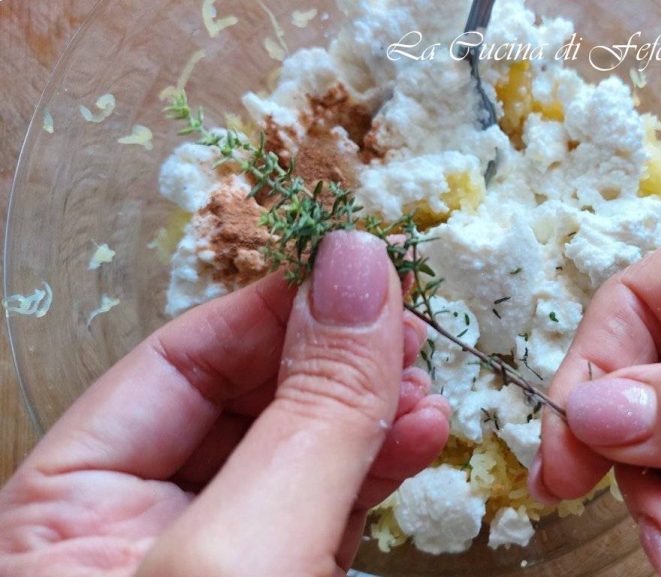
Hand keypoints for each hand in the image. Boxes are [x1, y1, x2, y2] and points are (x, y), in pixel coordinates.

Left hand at [0, 230, 449, 576]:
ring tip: (428, 385)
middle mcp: (133, 526)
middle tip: (408, 329)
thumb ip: (308, 413)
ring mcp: (211, 558)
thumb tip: (358, 268)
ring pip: (298, 453)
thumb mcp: (247, 547)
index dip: (276, 306)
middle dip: (338, 362)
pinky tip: (422, 434)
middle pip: (246, 401)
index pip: (177, 362)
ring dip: (374, 412)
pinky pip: (327, 505)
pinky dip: (379, 467)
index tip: (360, 266)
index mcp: (67, 507)